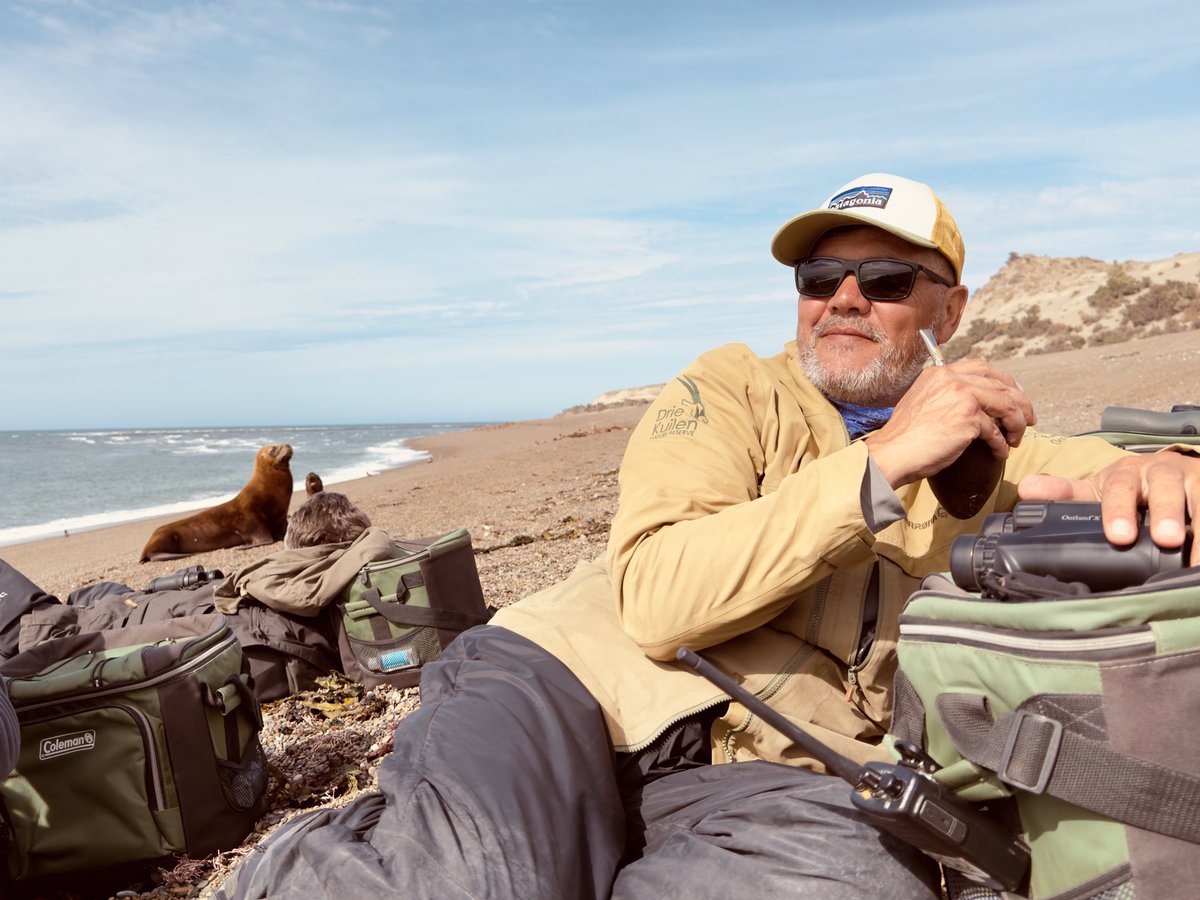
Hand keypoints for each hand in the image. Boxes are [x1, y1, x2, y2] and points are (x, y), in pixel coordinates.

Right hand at [864, 359, 1034, 487]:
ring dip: (1017, 423)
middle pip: (1001, 384)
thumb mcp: (922, 402)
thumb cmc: (905, 437)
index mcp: (939, 373)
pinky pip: (996, 430)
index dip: (1004, 381)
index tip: (1014, 396)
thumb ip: (945, 396)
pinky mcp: (968, 417)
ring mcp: (961, 396)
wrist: (892, 452)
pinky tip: (1000, 452)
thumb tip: (976, 407)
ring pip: (1006, 404)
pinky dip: (1001, 443)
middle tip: (1028, 418)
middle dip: (1021, 402)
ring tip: (1016, 438)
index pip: (982, 367)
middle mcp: (951, 379)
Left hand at [1018, 450, 1198, 564]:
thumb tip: (1025, 488)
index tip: (1119, 537)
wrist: (1175, 473)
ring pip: (1199, 500)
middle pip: (1165, 491)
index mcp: (1129, 474)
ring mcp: (1195, 483)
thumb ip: (1066, 493)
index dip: (1119, 510)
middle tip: (1166, 539)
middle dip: (1165, 513)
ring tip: (1197, 561)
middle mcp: (1164, 474)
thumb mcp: (1099, 489)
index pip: (1120, 489)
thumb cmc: (1133, 488)